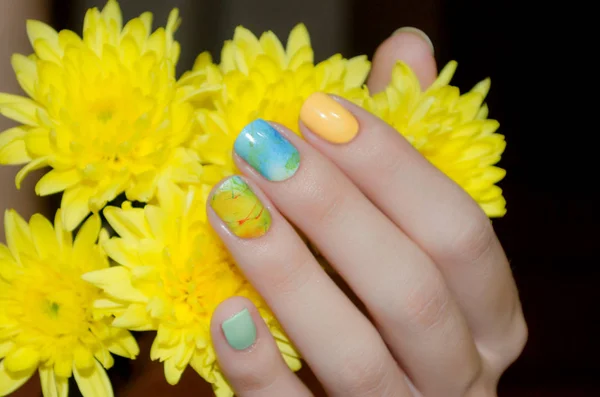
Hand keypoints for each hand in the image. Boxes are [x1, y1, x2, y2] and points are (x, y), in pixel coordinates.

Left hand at [206, 28, 526, 396]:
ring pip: (357, 355)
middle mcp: (461, 372)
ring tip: (230, 203)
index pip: (458, 233)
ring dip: (289, 273)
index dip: (392, 167)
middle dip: (334, 211)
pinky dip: (262, 368)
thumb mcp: (411, 238)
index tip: (320, 111)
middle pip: (412, 291)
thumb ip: (406, 152)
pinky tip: (224, 312)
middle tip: (261, 148)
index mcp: (489, 316)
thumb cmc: (393, 309)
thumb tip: (406, 51)